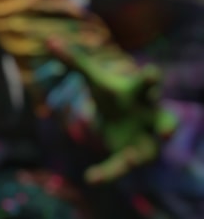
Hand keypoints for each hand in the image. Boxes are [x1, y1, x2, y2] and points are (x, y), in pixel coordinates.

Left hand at [48, 38, 176, 183]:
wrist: (129, 123)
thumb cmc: (115, 97)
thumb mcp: (96, 80)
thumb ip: (75, 61)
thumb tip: (49, 40)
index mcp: (139, 93)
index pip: (149, 82)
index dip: (151, 77)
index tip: (152, 72)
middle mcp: (150, 116)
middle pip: (166, 118)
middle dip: (168, 124)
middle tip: (167, 130)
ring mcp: (148, 138)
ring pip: (152, 151)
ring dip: (143, 154)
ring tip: (131, 156)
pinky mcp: (138, 156)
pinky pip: (124, 166)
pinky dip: (108, 172)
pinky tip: (91, 178)